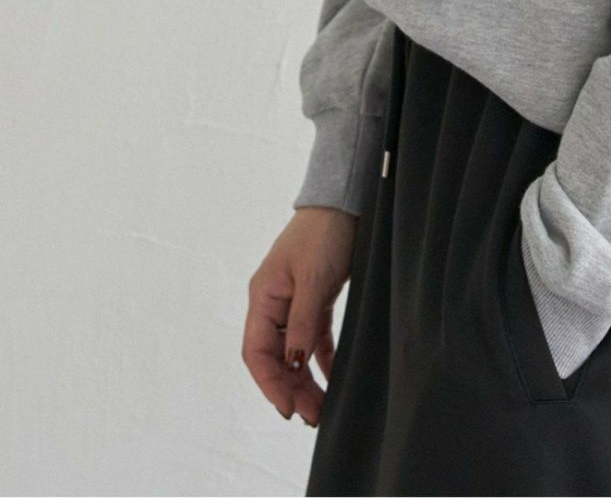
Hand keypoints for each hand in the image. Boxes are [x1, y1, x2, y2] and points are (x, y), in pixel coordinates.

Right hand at [243, 206, 357, 426]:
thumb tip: (292, 363)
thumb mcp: (313, 278)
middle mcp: (274, 303)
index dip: (269, 383)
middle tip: (312, 416)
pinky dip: (322, 359)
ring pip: (295, 352)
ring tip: (321, 407)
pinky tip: (333, 378)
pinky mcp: (316, 298)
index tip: (287, 409)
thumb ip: (301, 321)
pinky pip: (314, 337)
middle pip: (275, 357)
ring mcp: (294, 301)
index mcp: (263, 297)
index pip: (257, 352)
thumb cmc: (323, 234)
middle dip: (291, 388)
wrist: (345, 202)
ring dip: (306, 379)